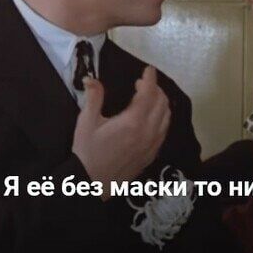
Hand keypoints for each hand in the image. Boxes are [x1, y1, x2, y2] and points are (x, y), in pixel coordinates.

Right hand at [72, 66, 170, 199]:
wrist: (91, 183)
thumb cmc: (88, 151)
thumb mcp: (86, 122)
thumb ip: (93, 97)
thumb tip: (92, 78)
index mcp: (133, 122)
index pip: (149, 93)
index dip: (150, 79)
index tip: (148, 69)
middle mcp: (148, 132)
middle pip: (162, 103)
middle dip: (155, 88)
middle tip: (141, 83)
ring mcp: (152, 144)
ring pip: (166, 117)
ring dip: (160, 103)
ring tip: (147, 97)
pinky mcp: (152, 154)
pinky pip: (164, 130)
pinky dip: (161, 117)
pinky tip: (150, 117)